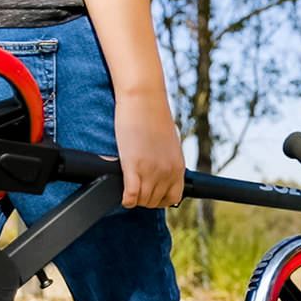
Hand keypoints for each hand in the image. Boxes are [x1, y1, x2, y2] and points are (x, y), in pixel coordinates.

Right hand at [114, 91, 184, 208]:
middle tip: (134, 189)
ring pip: (142, 201)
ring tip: (127, 188)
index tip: (148, 193)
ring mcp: (151, 171)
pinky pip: (130, 196)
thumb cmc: (153, 116)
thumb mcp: (168, 143)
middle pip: (154, 202)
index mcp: (178, 166)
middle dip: (143, 198)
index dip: (158, 199)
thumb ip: (166, 161)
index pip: (172, 198)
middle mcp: (167, 172)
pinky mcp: (134, 167)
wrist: (144, 98)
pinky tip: (122, 193)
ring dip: (133, 199)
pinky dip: (125, 199)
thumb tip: (158, 171)